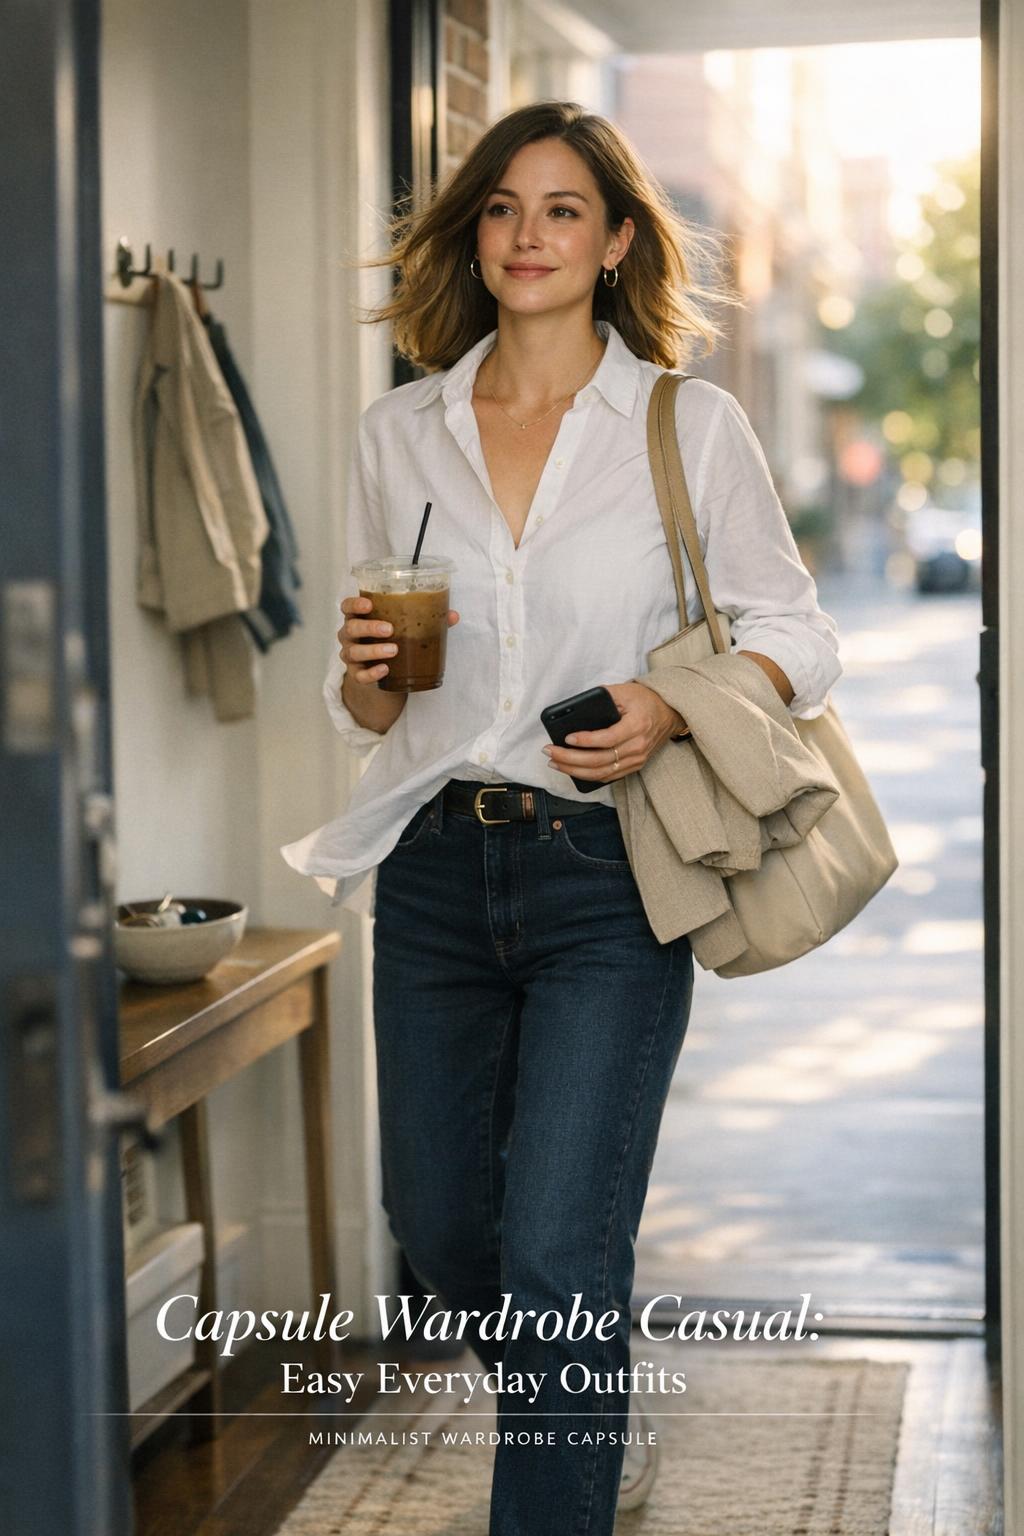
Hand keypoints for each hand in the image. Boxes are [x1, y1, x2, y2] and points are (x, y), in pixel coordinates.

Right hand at [338, 595, 459, 685]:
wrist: (382, 671)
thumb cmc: (392, 639)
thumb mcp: (404, 627)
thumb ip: (426, 618)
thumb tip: (452, 615)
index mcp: (360, 617)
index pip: (347, 606)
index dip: (354, 604)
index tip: (369, 604)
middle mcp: (350, 635)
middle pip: (350, 628)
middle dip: (369, 627)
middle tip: (389, 629)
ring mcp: (351, 655)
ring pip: (353, 652)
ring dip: (373, 651)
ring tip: (394, 650)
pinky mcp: (356, 674)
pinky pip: (359, 675)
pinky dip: (371, 673)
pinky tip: (385, 670)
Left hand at [543, 682, 686, 784]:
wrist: (669, 713)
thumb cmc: (645, 700)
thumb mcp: (624, 690)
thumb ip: (603, 696)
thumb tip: (576, 707)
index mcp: (637, 725)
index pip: (608, 738)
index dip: (586, 741)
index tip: (567, 738)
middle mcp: (638, 746)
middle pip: (600, 760)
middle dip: (570, 758)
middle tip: (550, 752)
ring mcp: (637, 759)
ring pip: (602, 773)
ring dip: (575, 770)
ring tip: (555, 762)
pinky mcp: (635, 766)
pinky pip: (609, 776)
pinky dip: (588, 776)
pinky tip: (572, 769)